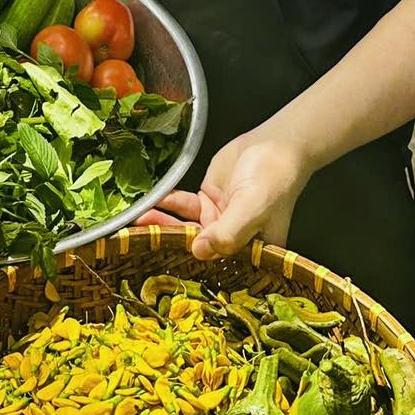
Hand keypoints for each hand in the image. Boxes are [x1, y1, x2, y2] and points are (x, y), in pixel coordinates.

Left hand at [137, 130, 312, 258]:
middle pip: (195, 247)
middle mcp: (231, 240)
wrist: (277, 144)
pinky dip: (169, 203)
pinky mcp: (208, 200)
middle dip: (167, 244)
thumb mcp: (253, 207)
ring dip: (162, 223)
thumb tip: (199, 251)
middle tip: (137, 242)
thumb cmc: (274, 180)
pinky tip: (152, 201)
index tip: (160, 267)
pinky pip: (184, 206)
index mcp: (249, 252)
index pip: (217, 267)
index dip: (189, 270)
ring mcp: (217, 219)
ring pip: (185, 226)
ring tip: (137, 221)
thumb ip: (228, 231)